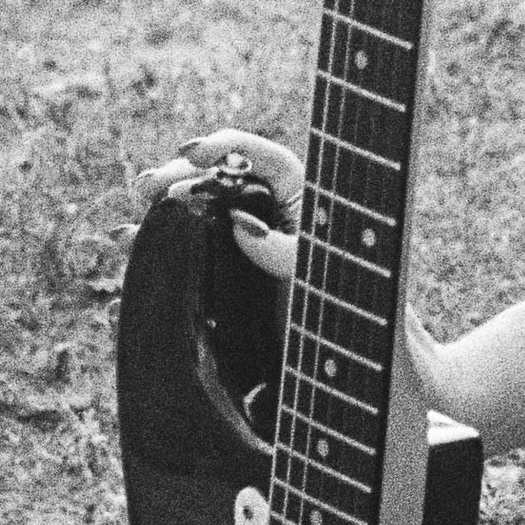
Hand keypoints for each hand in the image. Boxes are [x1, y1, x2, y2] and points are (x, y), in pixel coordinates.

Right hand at [134, 129, 469, 431]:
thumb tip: (242, 227)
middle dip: (177, 182)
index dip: (226, 146)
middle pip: (220, 189)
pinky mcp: (240, 305)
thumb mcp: (342, 283)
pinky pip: (193, 284)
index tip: (192, 153)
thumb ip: (295, 256)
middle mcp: (282, 228)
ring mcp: (257, 264)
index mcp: (312, 207)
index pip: (266, 159)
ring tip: (125, 239)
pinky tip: (123, 301)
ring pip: (198, 234)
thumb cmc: (384, 325)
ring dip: (158, 232)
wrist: (401, 378)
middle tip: (145, 191)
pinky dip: (159, 284)